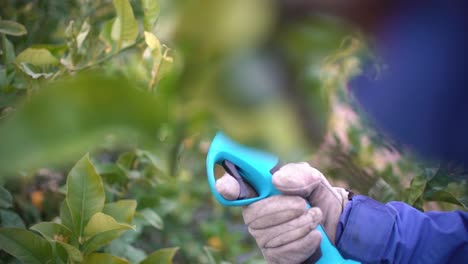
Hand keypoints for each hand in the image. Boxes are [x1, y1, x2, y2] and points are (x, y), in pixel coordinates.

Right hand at [215, 162, 349, 263]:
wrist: (338, 226)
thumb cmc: (317, 198)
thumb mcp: (313, 179)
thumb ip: (298, 174)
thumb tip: (276, 181)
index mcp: (259, 190)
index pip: (233, 188)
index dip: (226, 187)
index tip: (229, 188)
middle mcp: (255, 215)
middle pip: (253, 215)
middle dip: (283, 209)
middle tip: (305, 205)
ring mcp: (262, 237)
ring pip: (270, 235)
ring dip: (299, 225)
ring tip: (315, 217)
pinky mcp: (274, 256)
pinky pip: (281, 252)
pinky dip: (304, 242)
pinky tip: (314, 235)